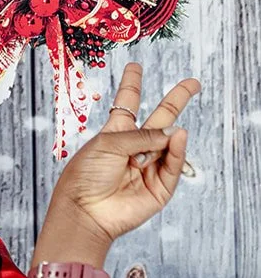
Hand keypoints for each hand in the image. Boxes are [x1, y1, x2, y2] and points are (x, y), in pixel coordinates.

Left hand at [50, 62, 200, 245]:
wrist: (84, 211)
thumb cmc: (85, 177)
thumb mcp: (108, 144)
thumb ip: (141, 135)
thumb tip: (174, 133)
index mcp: (114, 134)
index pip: (127, 104)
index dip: (132, 85)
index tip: (135, 67)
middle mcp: (132, 149)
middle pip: (159, 119)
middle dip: (176, 100)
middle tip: (193, 83)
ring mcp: (147, 167)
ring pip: (168, 142)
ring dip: (169, 133)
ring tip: (171, 130)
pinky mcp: (158, 188)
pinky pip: (172, 165)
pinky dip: (177, 150)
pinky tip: (178, 137)